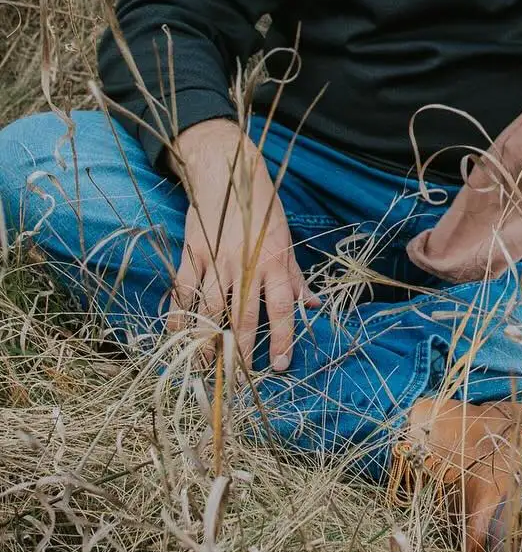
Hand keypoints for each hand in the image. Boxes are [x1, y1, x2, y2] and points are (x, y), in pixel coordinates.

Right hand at [166, 118, 317, 371]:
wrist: (227, 171)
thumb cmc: (262, 206)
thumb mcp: (285, 236)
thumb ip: (296, 275)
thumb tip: (313, 305)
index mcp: (274, 259)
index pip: (281, 307)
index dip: (281, 339)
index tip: (279, 366)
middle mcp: (245, 263)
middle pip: (241, 317)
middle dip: (240, 352)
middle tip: (239, 380)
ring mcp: (215, 260)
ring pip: (209, 310)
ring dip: (206, 343)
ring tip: (207, 368)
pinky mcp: (190, 254)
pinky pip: (183, 292)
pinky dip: (178, 316)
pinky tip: (177, 337)